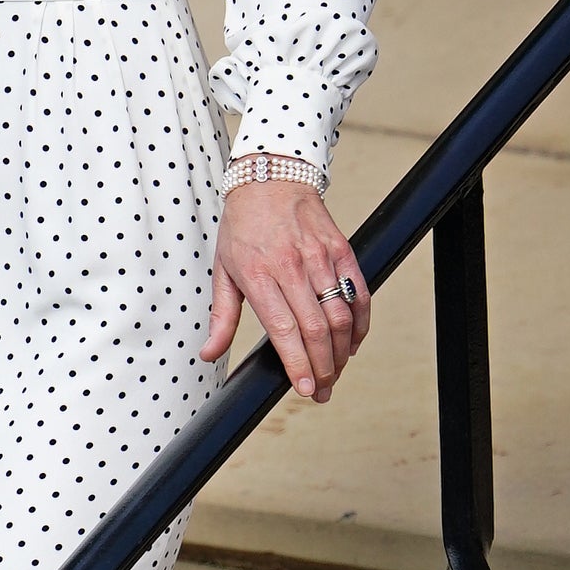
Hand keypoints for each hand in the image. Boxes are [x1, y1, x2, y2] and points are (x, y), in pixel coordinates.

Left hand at [201, 182, 369, 402]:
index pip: (284, 329)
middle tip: (323, 390)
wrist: (271, 179)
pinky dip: (360, 323)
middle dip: (323, 367)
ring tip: (335, 371)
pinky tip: (352, 342)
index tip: (306, 389)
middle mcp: (292, 268)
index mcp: (259, 275)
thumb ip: (221, 318)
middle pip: (316, 329)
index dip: (298, 363)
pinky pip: (359, 294)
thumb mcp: (222, 270)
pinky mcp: (341, 250)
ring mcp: (320, 258)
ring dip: (341, 351)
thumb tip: (209, 353)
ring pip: (341, 315)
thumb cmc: (243, 227)